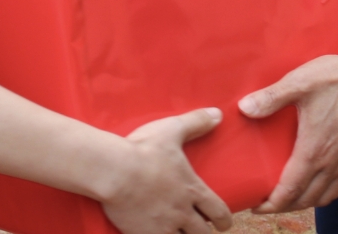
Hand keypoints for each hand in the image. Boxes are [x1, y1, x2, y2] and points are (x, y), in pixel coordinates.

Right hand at [99, 108, 232, 233]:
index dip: (224, 220)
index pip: (219, 212)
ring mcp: (163, 226)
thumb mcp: (171, 130)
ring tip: (177, 232)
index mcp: (192, 190)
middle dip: (203, 231)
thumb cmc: (142, 150)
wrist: (113, 170)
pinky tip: (154, 233)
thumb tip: (217, 114)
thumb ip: (195, 122)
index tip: (223, 222)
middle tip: (199, 228)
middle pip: (203, 233)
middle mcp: (182, 213)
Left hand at [239, 52, 337, 212]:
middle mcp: (331, 162)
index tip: (255, 207)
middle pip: (305, 199)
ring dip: (304, 202)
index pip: (290, 190)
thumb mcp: (297, 83)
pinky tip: (318, 188)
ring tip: (286, 198)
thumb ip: (270, 98)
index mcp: (314, 150)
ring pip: (324, 196)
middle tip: (264, 203)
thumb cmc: (334, 78)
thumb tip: (244, 108)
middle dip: (283, 206)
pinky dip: (326, 195)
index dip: (271, 204)